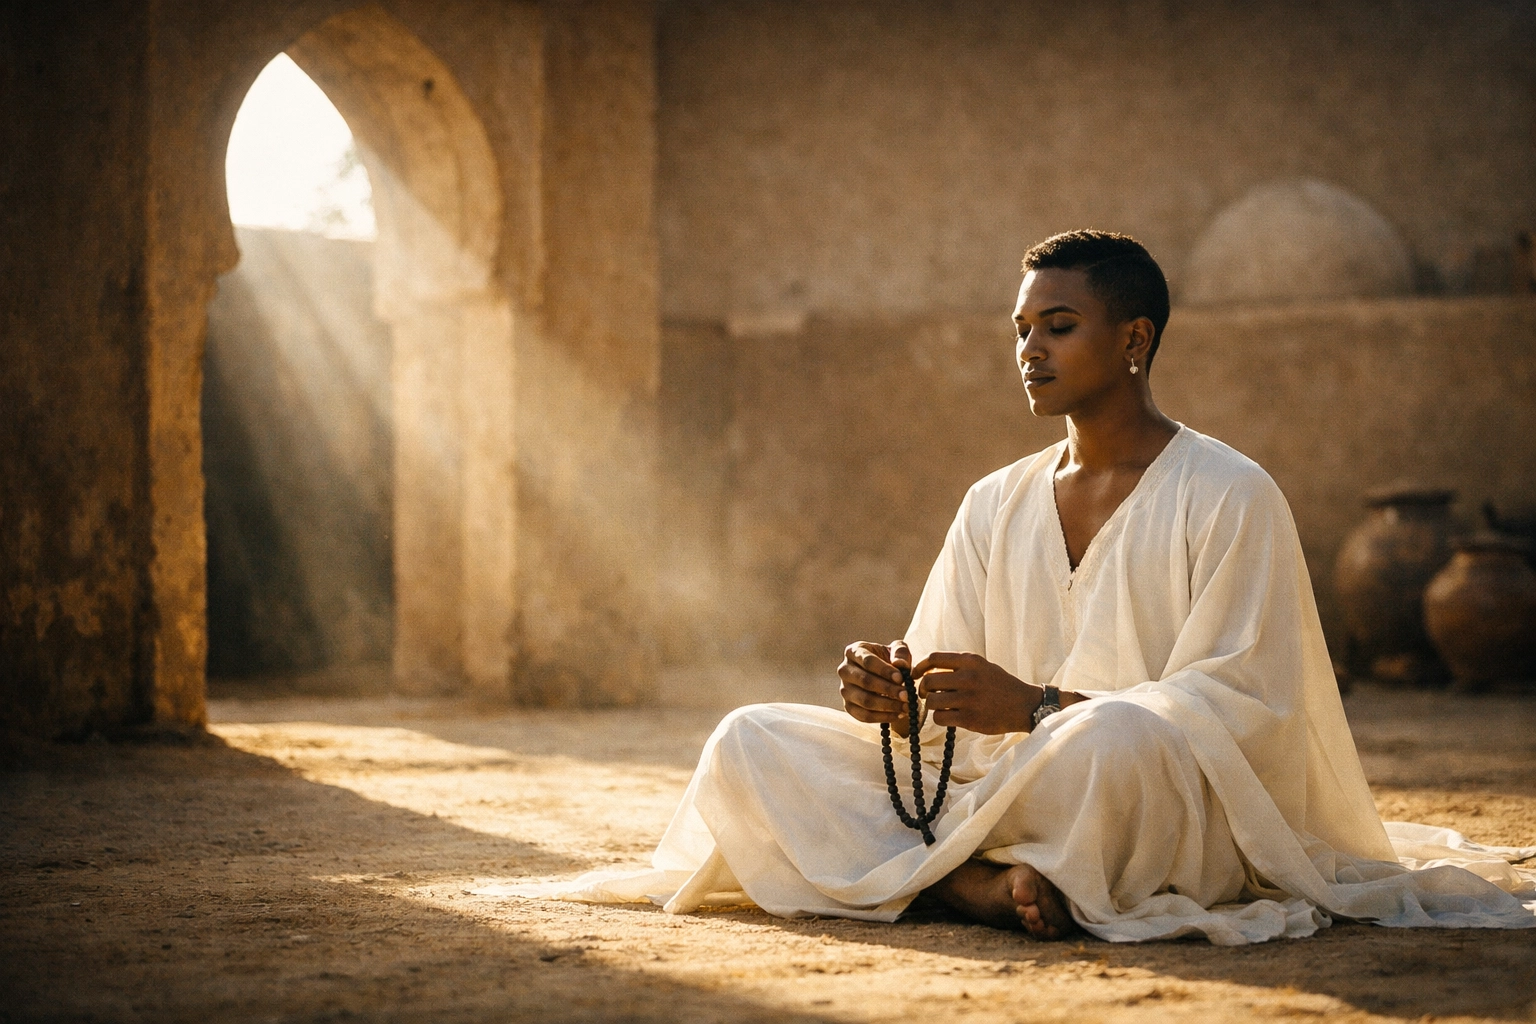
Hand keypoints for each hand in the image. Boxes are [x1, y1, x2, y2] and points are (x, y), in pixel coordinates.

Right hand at [839, 639, 916, 734]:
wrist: (884, 677)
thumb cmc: (890, 660)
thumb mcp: (897, 650)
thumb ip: (901, 653)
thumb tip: (900, 664)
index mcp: (854, 652)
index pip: (868, 661)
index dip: (885, 670)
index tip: (901, 678)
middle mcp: (845, 670)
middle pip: (865, 681)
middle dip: (888, 689)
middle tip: (906, 695)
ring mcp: (844, 690)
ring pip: (865, 700)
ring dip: (888, 705)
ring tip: (906, 706)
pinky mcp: (848, 707)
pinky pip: (864, 716)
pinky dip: (883, 717)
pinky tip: (898, 714)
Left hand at [911, 651, 1040, 734]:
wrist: (1024, 705)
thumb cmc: (999, 685)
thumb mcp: (982, 666)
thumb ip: (958, 665)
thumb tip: (927, 668)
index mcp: (971, 661)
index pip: (933, 658)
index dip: (919, 667)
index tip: (915, 675)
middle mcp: (969, 677)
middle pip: (928, 681)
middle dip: (922, 689)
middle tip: (925, 694)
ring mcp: (969, 699)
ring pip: (931, 701)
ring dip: (930, 705)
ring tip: (938, 706)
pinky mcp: (970, 719)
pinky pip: (940, 718)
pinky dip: (939, 718)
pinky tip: (947, 716)